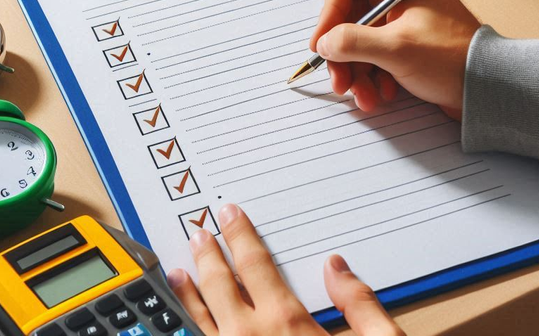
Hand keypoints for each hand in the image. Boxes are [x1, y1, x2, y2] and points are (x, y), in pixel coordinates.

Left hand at [168, 204, 403, 335]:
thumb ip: (360, 303)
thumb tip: (337, 267)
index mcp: (287, 324)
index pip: (255, 264)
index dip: (240, 235)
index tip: (229, 214)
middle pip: (220, 285)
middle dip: (208, 256)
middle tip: (199, 234)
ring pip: (200, 320)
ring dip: (189, 293)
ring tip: (179, 271)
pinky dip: (189, 330)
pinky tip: (184, 323)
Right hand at [309, 0, 479, 117]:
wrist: (491, 88)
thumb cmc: (453, 58)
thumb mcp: (397, 49)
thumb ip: (352, 42)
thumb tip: (323, 44)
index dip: (327, 13)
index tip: (322, 44)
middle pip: (345, 16)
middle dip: (341, 53)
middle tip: (340, 82)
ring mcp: (399, 16)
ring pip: (356, 39)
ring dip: (355, 71)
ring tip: (363, 97)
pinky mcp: (403, 40)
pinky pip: (372, 54)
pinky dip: (371, 76)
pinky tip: (381, 94)